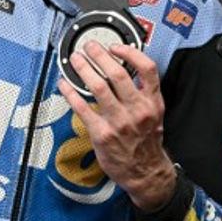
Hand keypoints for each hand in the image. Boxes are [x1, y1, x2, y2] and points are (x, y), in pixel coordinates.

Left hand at [58, 41, 176, 210]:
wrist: (146, 173)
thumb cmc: (147, 143)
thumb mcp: (156, 114)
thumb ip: (144, 92)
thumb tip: (127, 69)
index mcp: (152, 102)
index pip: (147, 69)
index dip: (130, 53)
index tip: (116, 47)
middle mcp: (137, 110)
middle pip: (117, 74)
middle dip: (100, 56)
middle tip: (90, 47)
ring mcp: (119, 122)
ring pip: (99, 88)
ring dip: (84, 69)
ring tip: (76, 60)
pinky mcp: (102, 134)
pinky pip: (82, 108)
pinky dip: (71, 93)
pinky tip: (65, 86)